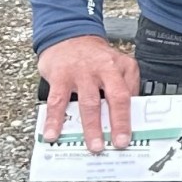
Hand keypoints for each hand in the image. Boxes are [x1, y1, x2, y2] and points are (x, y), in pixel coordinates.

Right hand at [38, 36, 141, 154]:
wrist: (68, 35)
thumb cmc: (94, 57)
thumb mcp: (118, 64)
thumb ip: (125, 85)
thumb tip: (130, 114)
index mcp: (118, 68)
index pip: (126, 94)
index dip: (127, 117)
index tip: (127, 137)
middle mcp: (102, 69)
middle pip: (111, 98)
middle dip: (114, 124)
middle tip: (115, 144)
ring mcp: (80, 73)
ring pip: (87, 103)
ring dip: (89, 127)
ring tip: (91, 145)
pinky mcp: (60, 76)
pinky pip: (57, 101)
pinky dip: (54, 120)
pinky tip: (52, 133)